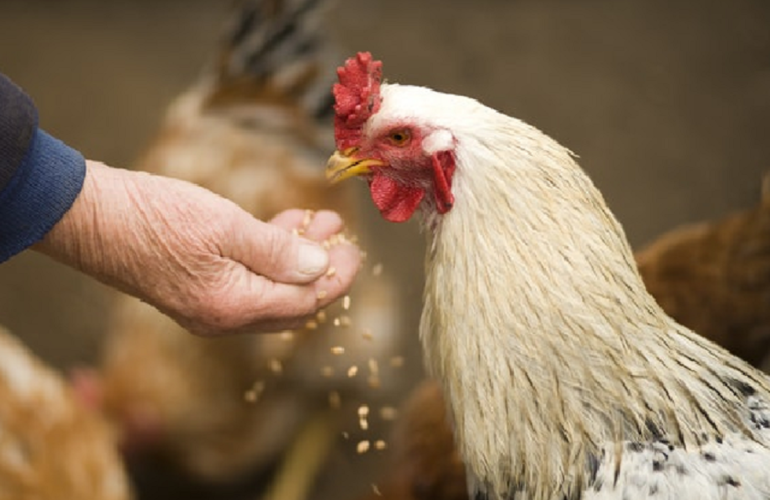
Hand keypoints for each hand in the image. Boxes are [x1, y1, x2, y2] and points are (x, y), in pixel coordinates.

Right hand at [34, 161, 360, 334]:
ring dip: (296, 258)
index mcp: (233, 307)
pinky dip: (268, 256)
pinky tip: (281, 226)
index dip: (335, 278)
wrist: (87, 216)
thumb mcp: (225, 227)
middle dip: (321, 270)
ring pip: (270, 289)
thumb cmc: (153, 217)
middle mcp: (222, 317)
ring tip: (318, 221)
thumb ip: (278, 251)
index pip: (304, 303)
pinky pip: (246, 280)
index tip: (354, 250)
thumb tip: (321, 268)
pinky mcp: (195, 288)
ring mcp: (207, 306)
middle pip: (291, 303)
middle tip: (340, 237)